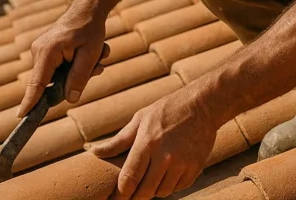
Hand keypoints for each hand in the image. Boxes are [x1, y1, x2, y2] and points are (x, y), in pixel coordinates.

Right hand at [17, 11, 110, 117]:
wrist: (88, 10)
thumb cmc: (90, 30)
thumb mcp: (90, 55)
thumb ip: (79, 78)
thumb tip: (70, 99)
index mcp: (47, 52)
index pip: (37, 84)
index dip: (30, 102)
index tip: (20, 116)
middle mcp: (39, 52)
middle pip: (52, 82)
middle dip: (76, 79)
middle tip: (97, 67)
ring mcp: (41, 51)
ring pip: (59, 76)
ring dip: (80, 70)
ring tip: (97, 56)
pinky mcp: (46, 52)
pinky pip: (60, 68)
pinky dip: (76, 65)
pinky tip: (92, 55)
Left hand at [90, 89, 218, 198]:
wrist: (203, 105)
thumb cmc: (167, 110)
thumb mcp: (140, 119)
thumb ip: (118, 141)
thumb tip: (92, 151)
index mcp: (147, 142)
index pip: (129, 178)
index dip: (121, 193)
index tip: (115, 198)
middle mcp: (165, 155)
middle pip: (145, 191)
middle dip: (135, 196)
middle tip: (130, 195)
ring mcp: (182, 163)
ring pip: (162, 192)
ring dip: (153, 191)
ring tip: (149, 182)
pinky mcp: (195, 167)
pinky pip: (178, 187)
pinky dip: (170, 186)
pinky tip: (166, 176)